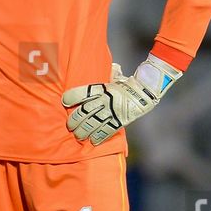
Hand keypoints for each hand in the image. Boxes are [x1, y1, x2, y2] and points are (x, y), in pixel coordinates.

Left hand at [61, 54, 180, 145]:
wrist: (146, 92)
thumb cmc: (126, 84)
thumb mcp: (114, 77)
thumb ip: (103, 77)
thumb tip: (94, 69)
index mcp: (103, 88)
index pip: (84, 92)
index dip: (72, 97)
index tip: (64, 101)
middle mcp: (106, 100)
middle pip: (85, 112)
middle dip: (75, 120)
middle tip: (70, 125)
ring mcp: (113, 112)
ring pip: (93, 124)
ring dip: (83, 131)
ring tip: (78, 135)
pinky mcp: (120, 121)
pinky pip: (107, 131)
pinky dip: (99, 137)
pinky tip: (92, 141)